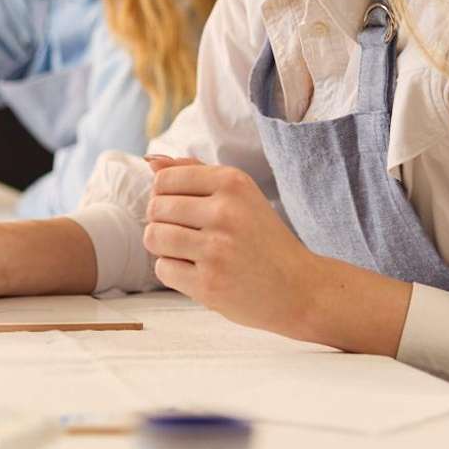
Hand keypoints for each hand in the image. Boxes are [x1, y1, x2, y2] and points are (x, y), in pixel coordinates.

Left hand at [141, 157, 326, 337]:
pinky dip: (173, 272)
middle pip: (155, 208)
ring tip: (189, 252)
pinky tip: (198, 272)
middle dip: (162, 222)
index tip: (183, 209)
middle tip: (189, 234)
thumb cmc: (261, 238)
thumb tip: (151, 160)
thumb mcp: (240, 195)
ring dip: (164, 247)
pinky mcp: (209, 284)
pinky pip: (162, 269)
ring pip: (153, 237)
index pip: (164, 179)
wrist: (296, 287)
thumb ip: (196, 172)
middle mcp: (225, 212)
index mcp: (233, 182)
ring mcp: (216, 249)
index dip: (164, 195)